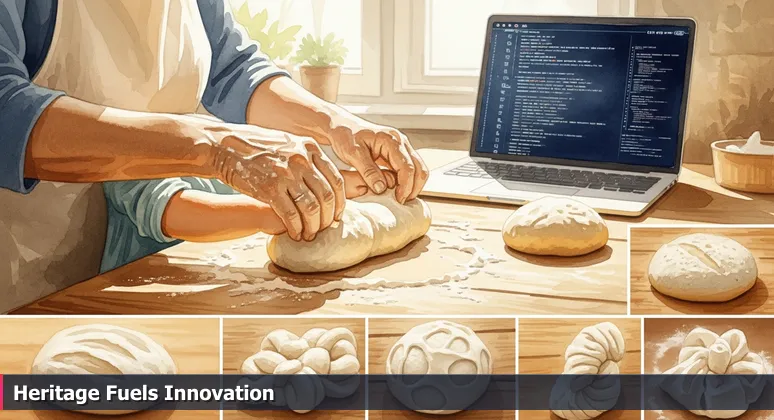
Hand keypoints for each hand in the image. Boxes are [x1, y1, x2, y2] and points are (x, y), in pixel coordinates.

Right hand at [176, 115, 344, 241]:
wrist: (225, 146)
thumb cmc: (257, 148)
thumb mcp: (288, 144)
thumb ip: (308, 158)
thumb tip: (329, 178)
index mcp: (309, 148)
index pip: (336, 179)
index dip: (340, 202)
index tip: (338, 215)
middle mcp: (301, 159)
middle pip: (327, 196)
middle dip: (328, 218)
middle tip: (324, 229)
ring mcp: (286, 173)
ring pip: (311, 208)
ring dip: (313, 227)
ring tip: (309, 235)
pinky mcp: (270, 188)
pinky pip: (291, 215)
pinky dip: (296, 228)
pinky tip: (295, 234)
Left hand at [324, 117, 428, 203]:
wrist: (341, 126)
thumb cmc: (345, 136)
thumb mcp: (353, 153)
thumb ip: (368, 171)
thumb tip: (381, 188)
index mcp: (391, 140)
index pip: (407, 167)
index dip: (405, 186)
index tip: (398, 200)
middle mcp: (400, 142)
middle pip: (419, 168)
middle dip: (413, 188)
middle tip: (402, 202)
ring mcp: (401, 147)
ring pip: (418, 169)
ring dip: (412, 185)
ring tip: (400, 198)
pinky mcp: (397, 153)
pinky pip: (409, 169)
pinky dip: (407, 181)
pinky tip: (396, 190)